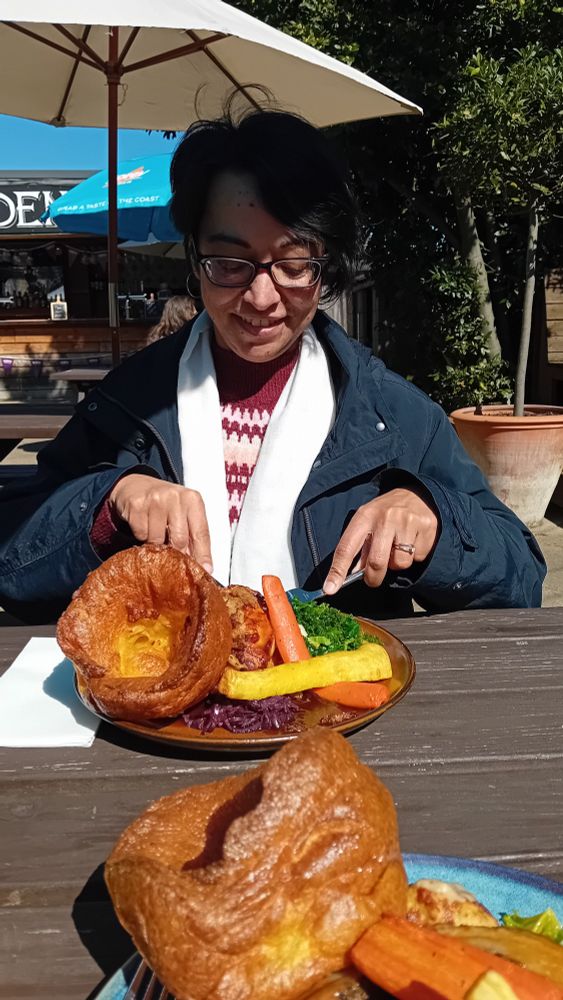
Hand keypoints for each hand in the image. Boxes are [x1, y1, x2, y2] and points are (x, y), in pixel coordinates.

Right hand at [109, 474, 212, 571]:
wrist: (135, 485)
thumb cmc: (165, 503)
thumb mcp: (183, 512)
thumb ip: (192, 535)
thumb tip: (202, 566)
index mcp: (193, 500)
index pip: (201, 532)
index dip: (203, 554)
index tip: (205, 571)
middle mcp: (176, 497)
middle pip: (180, 539)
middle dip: (176, 555)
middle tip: (172, 560)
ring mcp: (155, 500)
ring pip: (158, 540)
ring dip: (157, 546)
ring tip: (156, 537)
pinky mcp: (137, 505)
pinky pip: (141, 535)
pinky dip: (142, 537)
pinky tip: (144, 527)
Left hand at [323, 488, 438, 593]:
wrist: (418, 493)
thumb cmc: (387, 512)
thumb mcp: (368, 521)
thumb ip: (360, 547)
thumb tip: (353, 574)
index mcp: (365, 516)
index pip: (346, 548)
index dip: (337, 571)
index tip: (330, 589)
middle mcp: (385, 518)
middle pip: (376, 563)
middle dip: (374, 578)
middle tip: (374, 578)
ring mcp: (407, 522)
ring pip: (400, 563)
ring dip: (397, 563)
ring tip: (399, 546)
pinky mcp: (427, 528)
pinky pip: (418, 557)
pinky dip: (415, 555)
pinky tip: (414, 540)